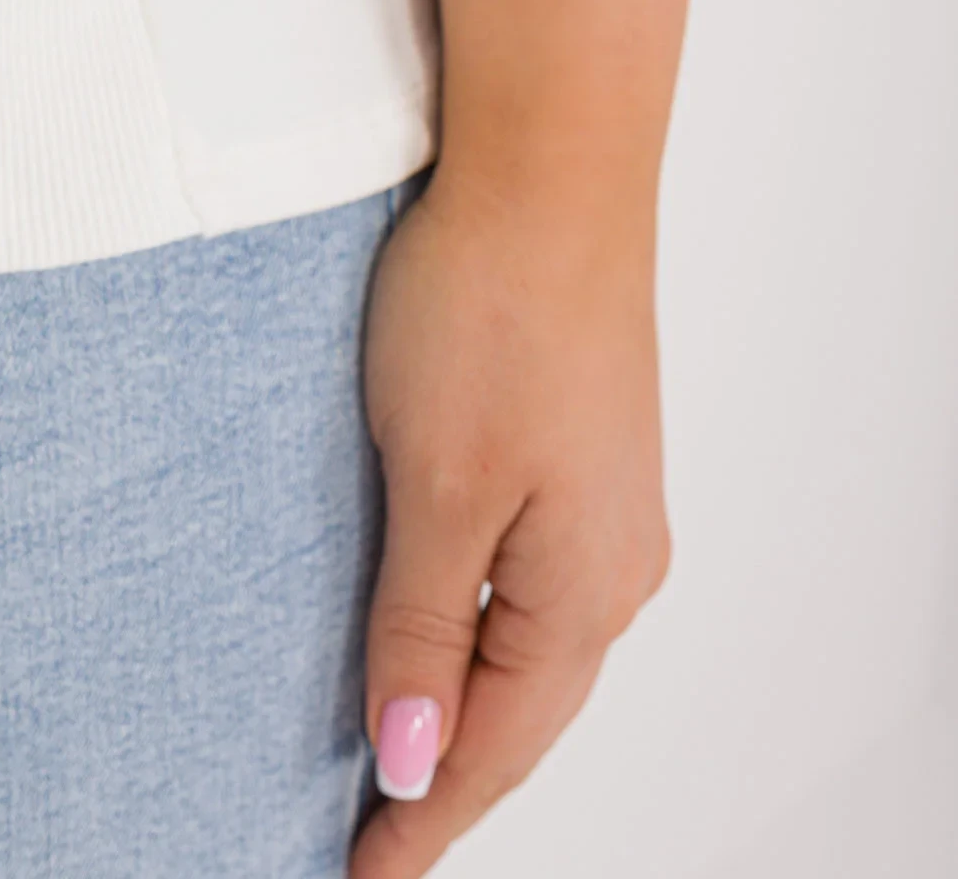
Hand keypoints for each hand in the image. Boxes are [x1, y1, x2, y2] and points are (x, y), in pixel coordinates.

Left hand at [348, 161, 671, 878]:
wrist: (549, 171)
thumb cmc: (493, 312)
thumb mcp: (435, 485)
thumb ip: (418, 628)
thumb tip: (409, 759)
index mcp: (587, 588)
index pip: (497, 747)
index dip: (425, 818)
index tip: (361, 875)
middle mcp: (617, 561)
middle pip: (523, 706)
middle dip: (447, 775)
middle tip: (367, 834)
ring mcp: (606, 502)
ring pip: (525, 641)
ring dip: (461, 700)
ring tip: (391, 752)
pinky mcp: (580, 451)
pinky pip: (527, 575)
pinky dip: (475, 624)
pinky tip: (435, 629)